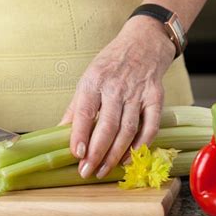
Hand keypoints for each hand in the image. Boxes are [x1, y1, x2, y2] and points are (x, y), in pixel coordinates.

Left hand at [59, 15, 175, 178]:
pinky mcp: (155, 97)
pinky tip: (129, 158)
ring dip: (116, 153)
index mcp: (93, 81)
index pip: (85, 112)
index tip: (76, 154)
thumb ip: (75, 107)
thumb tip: (59, 132)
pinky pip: (150, 126)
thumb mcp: (87, 79)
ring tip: (104, 170)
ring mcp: (137, 92)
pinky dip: (141, 145)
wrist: (142, 43)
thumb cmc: (110, 64)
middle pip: (107, 125)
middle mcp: (115, 87)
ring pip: (128, 129)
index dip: (80, 135)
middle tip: (87, 171)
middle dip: (97, 152)